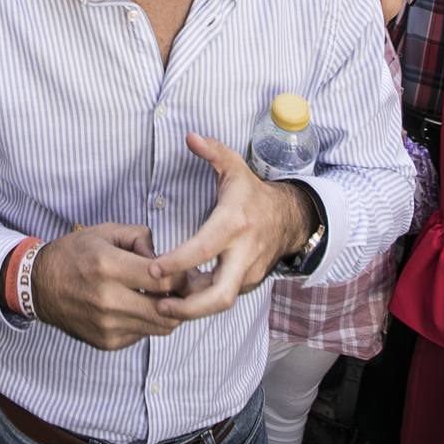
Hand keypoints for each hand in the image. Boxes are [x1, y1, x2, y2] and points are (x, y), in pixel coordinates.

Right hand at [30, 223, 181, 349]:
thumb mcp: (105, 232)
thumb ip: (141, 238)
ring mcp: (107, 325)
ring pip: (160, 327)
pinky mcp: (106, 341)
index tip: (184, 271)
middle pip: (168, 310)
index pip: (163, 279)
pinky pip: (143, 335)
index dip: (182, 276)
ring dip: (169, 312)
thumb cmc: (74, 254)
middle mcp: (108, 300)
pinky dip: (148, 322)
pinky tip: (139, 307)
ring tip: (164, 296)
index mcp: (108, 266)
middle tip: (184, 288)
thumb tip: (165, 260)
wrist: (39, 286)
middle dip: (182, 298)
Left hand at [146, 133, 310, 322]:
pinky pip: (224, 296)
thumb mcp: (235, 167)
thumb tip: (190, 136)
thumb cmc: (253, 193)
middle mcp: (244, 253)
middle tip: (158, 307)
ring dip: (192, 307)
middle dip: (189, 308)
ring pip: (221, 301)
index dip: (178, 262)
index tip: (153, 269)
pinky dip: (203, 301)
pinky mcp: (249, 283)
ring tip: (163, 304)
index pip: (204, 249)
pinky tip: (181, 297)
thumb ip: (212, 151)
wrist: (290, 217)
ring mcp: (249, 272)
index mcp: (234, 224)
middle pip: (220, 295)